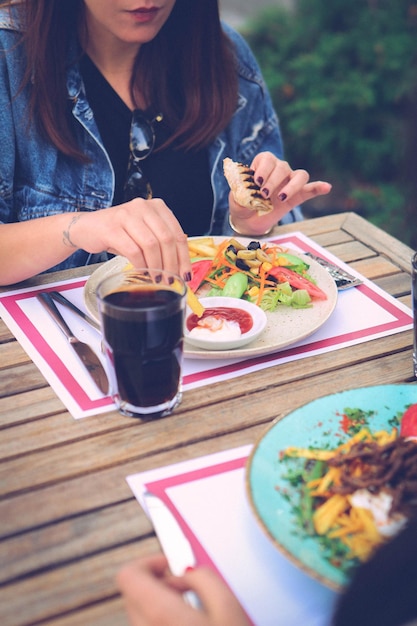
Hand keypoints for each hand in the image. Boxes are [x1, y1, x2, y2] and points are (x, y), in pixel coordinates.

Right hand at [67, 198, 191, 280]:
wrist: (88, 228)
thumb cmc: (119, 233)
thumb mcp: (144, 234)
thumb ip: (162, 245)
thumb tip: (180, 269)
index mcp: (157, 207)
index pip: (177, 234)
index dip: (183, 257)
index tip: (185, 275)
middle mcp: (143, 207)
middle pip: (166, 239)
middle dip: (171, 264)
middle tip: (170, 280)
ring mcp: (127, 215)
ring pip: (151, 244)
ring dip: (156, 266)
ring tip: (157, 279)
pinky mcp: (112, 228)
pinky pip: (133, 250)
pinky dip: (140, 264)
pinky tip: (142, 272)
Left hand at [116, 554, 250, 625]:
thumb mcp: (230, 608)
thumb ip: (204, 578)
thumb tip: (188, 573)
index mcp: (160, 616)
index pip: (128, 576)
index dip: (148, 563)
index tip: (169, 565)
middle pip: (132, 596)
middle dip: (155, 584)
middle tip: (183, 587)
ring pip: (139, 618)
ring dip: (159, 607)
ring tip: (191, 615)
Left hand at [229, 151, 331, 234]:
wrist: (248, 221)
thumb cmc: (242, 205)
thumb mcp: (235, 199)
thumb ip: (240, 193)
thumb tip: (246, 189)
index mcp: (262, 166)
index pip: (267, 158)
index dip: (263, 168)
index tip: (256, 181)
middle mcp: (278, 171)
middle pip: (282, 167)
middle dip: (273, 180)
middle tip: (263, 194)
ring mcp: (289, 183)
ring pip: (299, 175)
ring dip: (291, 185)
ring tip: (281, 197)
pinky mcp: (296, 197)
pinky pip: (310, 189)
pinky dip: (318, 187)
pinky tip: (326, 187)